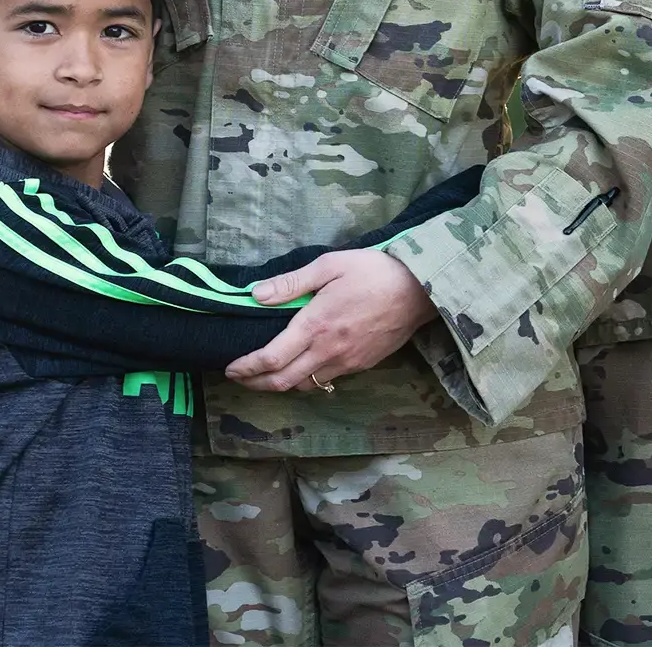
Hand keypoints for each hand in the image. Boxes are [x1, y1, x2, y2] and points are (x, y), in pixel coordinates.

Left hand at [224, 249, 435, 391]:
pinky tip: (305, 367)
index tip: (231, 367)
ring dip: (280, 384)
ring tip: (268, 374)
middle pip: (281, 381)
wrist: (421, 289)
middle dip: (255, 383)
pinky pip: (327, 380)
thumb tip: (256, 295)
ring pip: (304, 385)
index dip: (245, 367)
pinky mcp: (362, 365)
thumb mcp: (331, 265)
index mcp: (315, 326)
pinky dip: (308, 379)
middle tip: (240, 377)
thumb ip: (292, 283)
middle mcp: (327, 351)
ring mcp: (346, 362)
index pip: (270, 358)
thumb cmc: (375, 271)